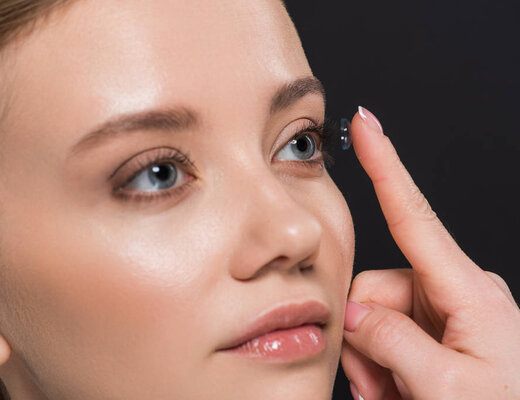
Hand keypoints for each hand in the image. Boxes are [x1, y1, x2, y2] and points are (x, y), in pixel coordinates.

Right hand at [340, 107, 519, 399]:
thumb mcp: (446, 388)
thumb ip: (390, 340)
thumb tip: (353, 311)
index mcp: (468, 291)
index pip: (413, 215)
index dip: (385, 165)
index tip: (368, 124)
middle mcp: (455, 293)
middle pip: (374, 289)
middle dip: (365, 338)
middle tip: (381, 386)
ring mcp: (445, 314)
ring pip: (375, 319)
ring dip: (373, 362)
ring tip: (397, 395)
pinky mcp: (439, 335)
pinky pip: (387, 338)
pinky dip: (382, 369)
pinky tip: (400, 392)